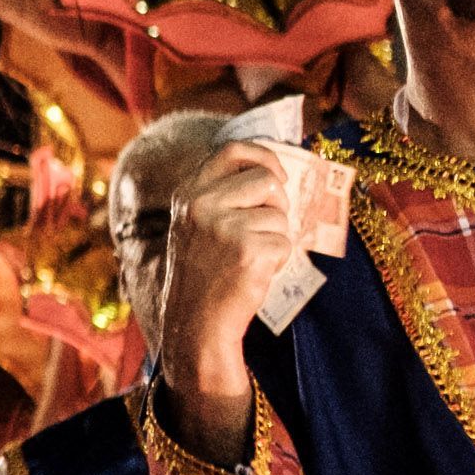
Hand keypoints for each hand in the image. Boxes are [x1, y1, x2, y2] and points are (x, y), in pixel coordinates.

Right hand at [151, 139, 308, 465]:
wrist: (194, 323)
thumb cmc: (202, 276)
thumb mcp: (196, 226)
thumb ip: (223, 197)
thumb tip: (276, 174)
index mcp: (188, 194)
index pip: (232, 150)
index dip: (263, 156)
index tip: (277, 173)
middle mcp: (202, 204)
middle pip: (266, 179)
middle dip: (278, 202)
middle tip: (267, 228)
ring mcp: (224, 226)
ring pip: (280, 214)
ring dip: (278, 236)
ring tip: (253, 257)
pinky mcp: (248, 249)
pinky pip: (286, 241)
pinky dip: (280, 259)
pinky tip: (257, 272)